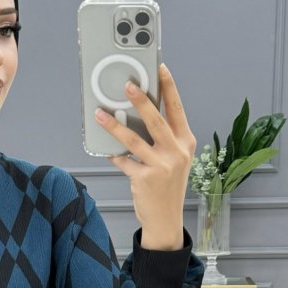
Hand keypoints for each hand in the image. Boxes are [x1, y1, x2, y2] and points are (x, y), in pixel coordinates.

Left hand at [94, 63, 196, 243]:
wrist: (166, 219)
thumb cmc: (168, 186)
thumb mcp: (175, 159)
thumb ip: (163, 139)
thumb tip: (138, 116)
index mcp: (186, 142)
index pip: (177, 109)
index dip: (169, 87)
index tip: (160, 68)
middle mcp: (176, 152)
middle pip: (156, 120)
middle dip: (141, 100)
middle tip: (127, 85)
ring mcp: (161, 166)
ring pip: (134, 139)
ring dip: (115, 125)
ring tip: (101, 114)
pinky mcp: (144, 179)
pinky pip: (124, 161)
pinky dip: (115, 155)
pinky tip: (107, 149)